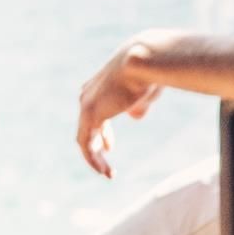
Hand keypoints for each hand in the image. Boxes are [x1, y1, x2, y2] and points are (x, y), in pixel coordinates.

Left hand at [75, 42, 163, 178]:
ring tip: (107, 174)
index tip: (109, 148)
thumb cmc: (149, 73)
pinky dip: (92, 158)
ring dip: (94, 158)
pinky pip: (86, 143)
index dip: (102, 133)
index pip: (94, 115)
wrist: (143, 61)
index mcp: (98, 88)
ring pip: (84, 138)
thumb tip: (135, 116)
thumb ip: (138, 105)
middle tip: (105, 162)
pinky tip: (104, 171)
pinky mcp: (90, 114)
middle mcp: (88, 95)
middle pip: (86, 127)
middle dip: (96, 146)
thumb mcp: (145, 92)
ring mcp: (86, 105)